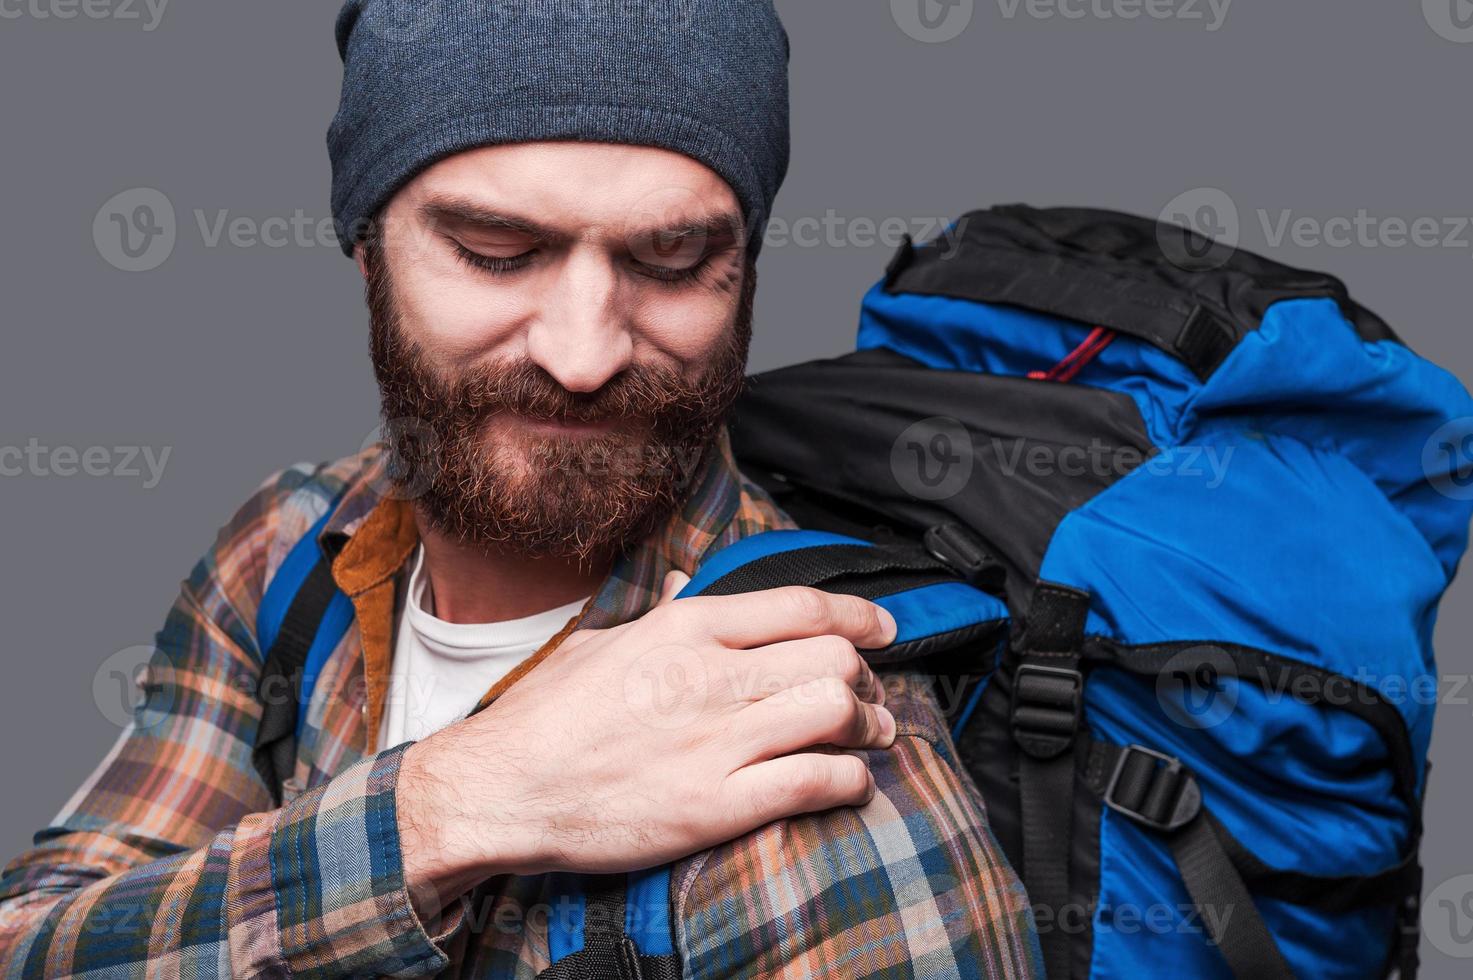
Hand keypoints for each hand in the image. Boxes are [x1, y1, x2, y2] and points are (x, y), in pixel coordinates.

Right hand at [396, 573, 897, 910]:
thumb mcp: (603, 643)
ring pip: (834, 712)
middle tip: (871, 694)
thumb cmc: (546, 716)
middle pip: (831, 657)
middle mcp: (708, 677)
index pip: (801, 605)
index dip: (858, 615)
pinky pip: (813, 782)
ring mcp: (714, 742)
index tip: (881, 629)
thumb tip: (686, 582)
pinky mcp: (713, 805)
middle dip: (866, 677)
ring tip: (872, 735)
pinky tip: (849, 781)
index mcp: (685, 629)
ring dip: (868, 725)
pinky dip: (848, 780)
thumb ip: (658, 613)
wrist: (500, 789)